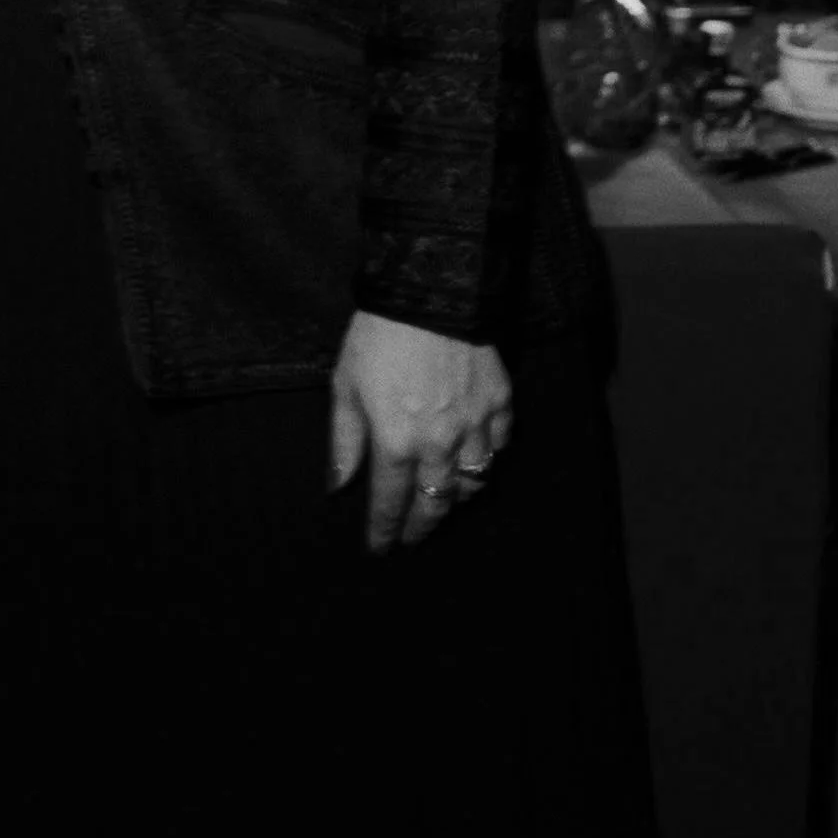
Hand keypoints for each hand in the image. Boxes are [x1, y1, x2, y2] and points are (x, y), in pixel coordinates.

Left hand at [329, 309, 512, 551]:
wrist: (430, 290)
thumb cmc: (377, 335)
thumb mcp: (345, 384)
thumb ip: (344, 439)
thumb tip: (337, 486)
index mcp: (396, 442)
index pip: (390, 502)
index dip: (384, 529)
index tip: (380, 547)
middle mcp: (439, 444)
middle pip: (435, 502)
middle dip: (422, 526)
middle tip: (412, 537)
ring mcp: (475, 425)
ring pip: (473, 481)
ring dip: (456, 497)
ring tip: (444, 502)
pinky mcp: (500, 402)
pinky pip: (498, 445)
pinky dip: (488, 458)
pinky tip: (477, 458)